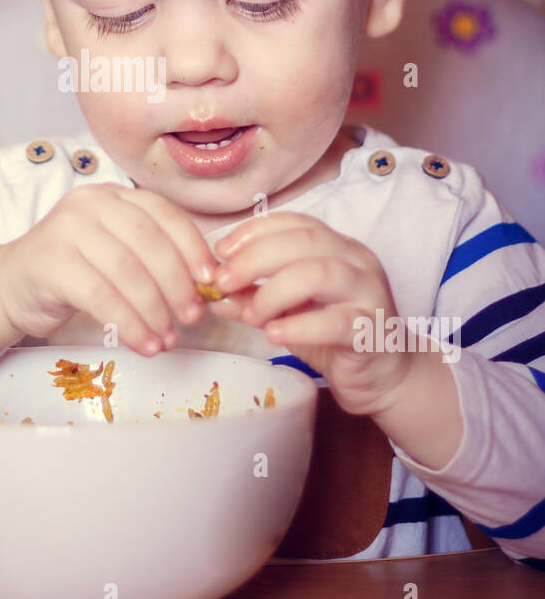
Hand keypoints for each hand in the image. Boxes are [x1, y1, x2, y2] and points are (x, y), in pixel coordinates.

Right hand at [0, 184, 216, 356]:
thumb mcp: (115, 253)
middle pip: (149, 242)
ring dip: (154, 311)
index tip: (210, 281)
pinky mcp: (50, 261)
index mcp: (114, 196)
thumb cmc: (73, 272)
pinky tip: (142, 344)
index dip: (192, 247)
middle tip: (193, 317)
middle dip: (177, 284)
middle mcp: (91, 203)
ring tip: (167, 339)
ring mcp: (66, 228)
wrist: (11, 285)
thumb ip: (153, 258)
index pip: (164, 214)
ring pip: (127, 271)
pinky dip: (128, 324)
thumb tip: (206, 286)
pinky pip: (101, 296)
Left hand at [210, 212, 411, 417]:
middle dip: (254, 258)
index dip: (254, 231)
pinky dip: (298, 326)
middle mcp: (356, 260)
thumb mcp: (288, 312)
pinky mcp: (372, 330)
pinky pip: (335, 322)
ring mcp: (368, 293)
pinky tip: (273, 334)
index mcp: (336, 246)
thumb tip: (214, 294)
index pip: (294, 222)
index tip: (221, 251)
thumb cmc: (333, 336)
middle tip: (223, 282)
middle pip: (303, 242)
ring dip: (274, 292)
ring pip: (319, 274)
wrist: (383, 376)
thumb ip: (254, 298)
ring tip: (251, 316)